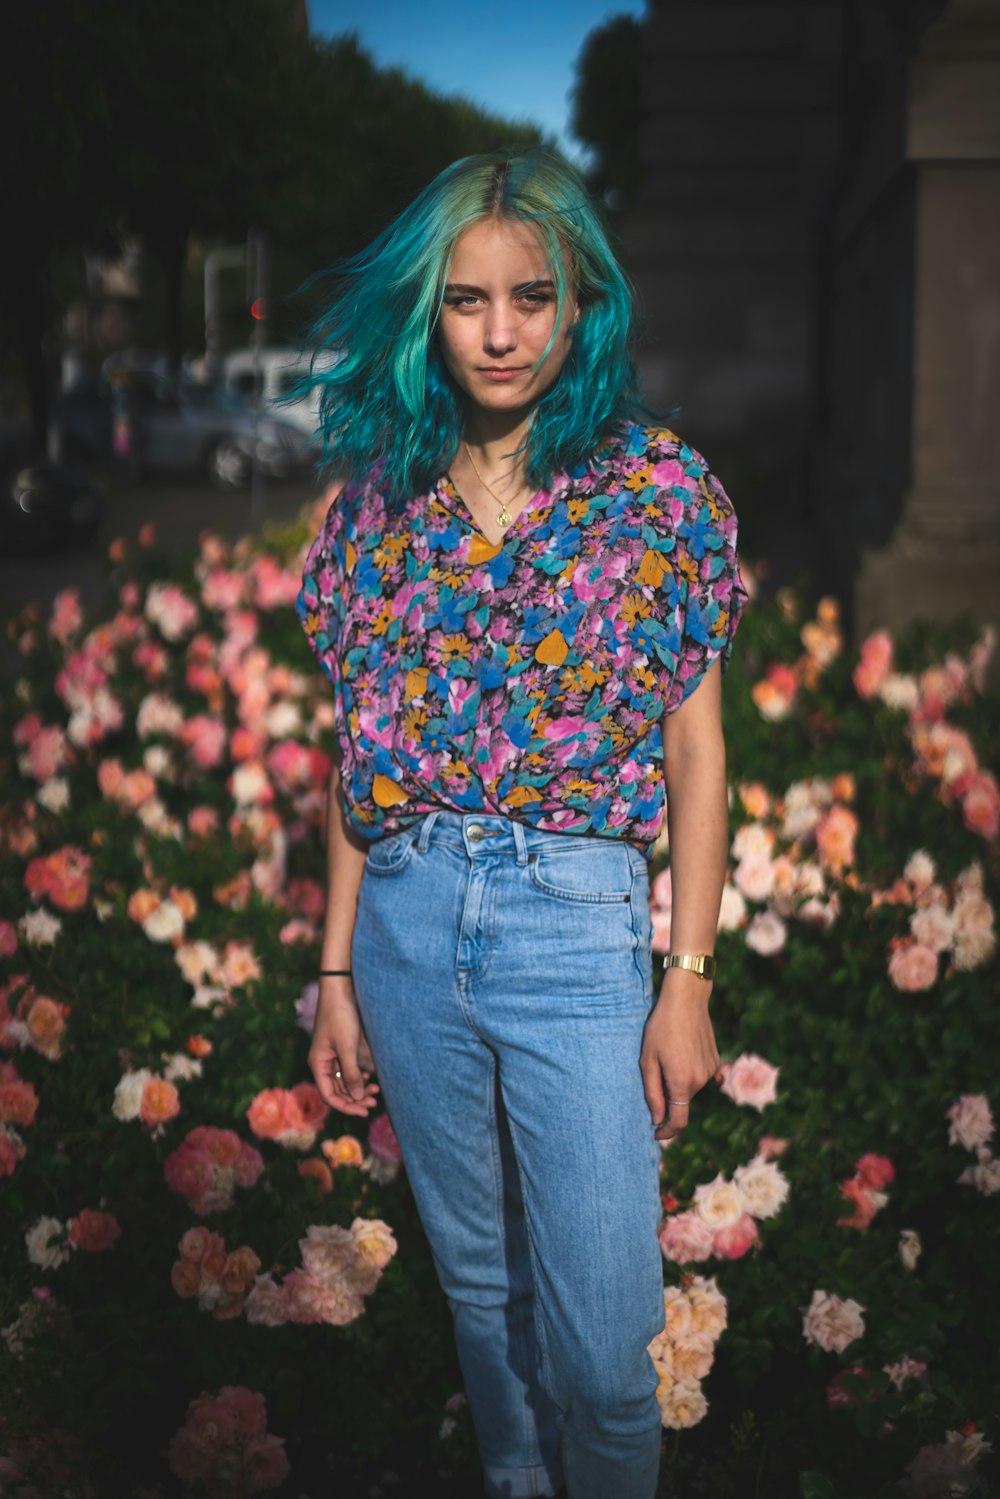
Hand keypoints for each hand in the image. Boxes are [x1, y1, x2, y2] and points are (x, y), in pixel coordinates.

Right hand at [308, 977, 379, 1115]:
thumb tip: (356, 1097)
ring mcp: (333, 1055)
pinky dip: (360, 1075)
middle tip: (375, 1101)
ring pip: (345, 1081)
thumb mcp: (347, 1048)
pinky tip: (371, 1076)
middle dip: (355, 1098)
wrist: (341, 989)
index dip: (346, 1106)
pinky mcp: (343, 1048)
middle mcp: (323, 1062)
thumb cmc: (340, 1016)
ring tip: (377, 1089)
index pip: (329, 1095)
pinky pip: (350, 1069)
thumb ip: (351, 1073)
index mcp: (318, 1064)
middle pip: (338, 1090)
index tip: (364, 1111)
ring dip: (359, 1088)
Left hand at [640, 972, 719, 1142]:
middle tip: (655, 1071)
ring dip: (678, 1082)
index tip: (656, 1133)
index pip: (678, 1121)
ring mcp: (710, 1071)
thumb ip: (652, 1092)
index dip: (667, 1132)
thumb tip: (657, 1119)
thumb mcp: (647, 1059)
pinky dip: (689, 1071)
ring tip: (667, 1055)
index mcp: (681, 1082)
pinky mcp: (716, 1061)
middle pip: (682, 1102)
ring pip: (690, 1089)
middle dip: (668, 1097)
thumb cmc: (661, 1027)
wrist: (687, 1000)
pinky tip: (681, 1050)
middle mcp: (700, 1080)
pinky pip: (700, 1076)